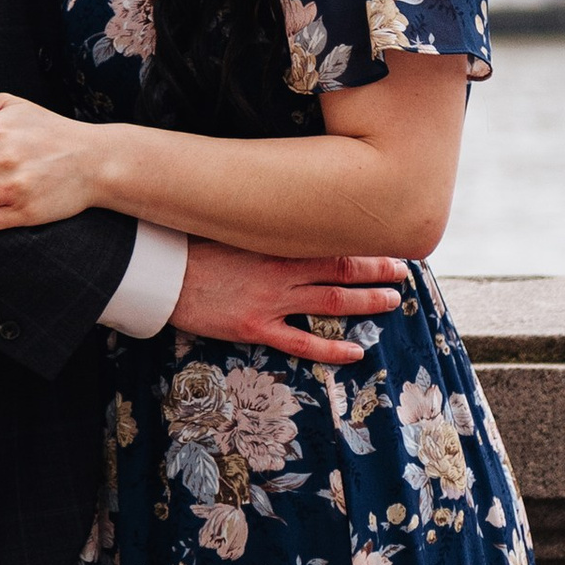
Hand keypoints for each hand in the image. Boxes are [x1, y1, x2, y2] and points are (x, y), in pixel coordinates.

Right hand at [170, 240, 407, 368]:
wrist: (161, 272)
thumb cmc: (191, 244)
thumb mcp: (231, 227)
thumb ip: (261, 226)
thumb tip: (284, 212)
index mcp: (274, 241)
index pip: (329, 239)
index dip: (360, 241)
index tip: (382, 236)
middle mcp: (280, 269)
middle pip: (340, 268)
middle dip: (375, 268)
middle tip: (403, 269)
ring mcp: (270, 301)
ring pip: (331, 302)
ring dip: (365, 301)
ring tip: (392, 300)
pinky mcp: (256, 328)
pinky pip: (302, 342)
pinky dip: (331, 349)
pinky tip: (355, 352)